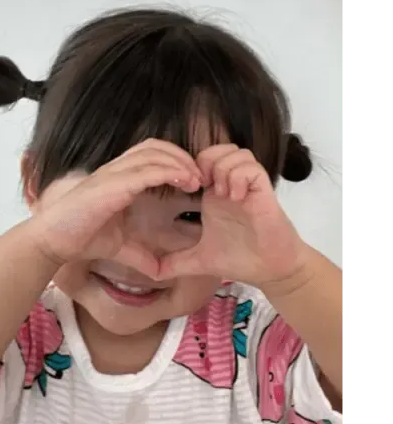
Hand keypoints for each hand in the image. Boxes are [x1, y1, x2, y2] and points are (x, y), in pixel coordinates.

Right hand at [30, 139, 201, 278]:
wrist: (54, 242)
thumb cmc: (81, 238)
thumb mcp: (119, 248)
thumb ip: (140, 255)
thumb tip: (158, 271)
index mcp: (119, 179)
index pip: (152, 155)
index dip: (175, 161)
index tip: (194, 181)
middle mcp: (117, 171)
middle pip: (156, 147)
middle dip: (182, 156)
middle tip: (201, 176)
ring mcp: (114, 175)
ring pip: (153, 153)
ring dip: (180, 162)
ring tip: (196, 179)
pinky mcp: (112, 185)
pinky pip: (146, 170)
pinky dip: (169, 171)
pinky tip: (184, 181)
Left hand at [155, 145, 309, 288]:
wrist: (270, 270)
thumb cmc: (239, 260)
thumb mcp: (199, 260)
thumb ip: (176, 263)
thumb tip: (152, 273)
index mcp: (214, 195)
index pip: (200, 162)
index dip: (187, 169)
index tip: (181, 191)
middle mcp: (231, 185)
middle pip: (217, 149)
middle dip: (204, 162)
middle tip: (200, 187)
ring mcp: (248, 187)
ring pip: (235, 152)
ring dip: (222, 169)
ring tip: (220, 194)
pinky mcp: (264, 192)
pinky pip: (251, 168)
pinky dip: (239, 177)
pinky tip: (233, 197)